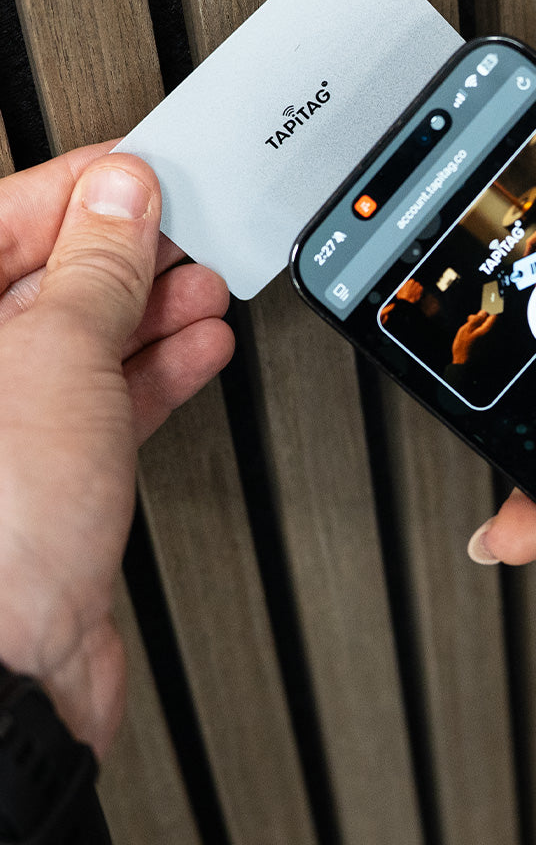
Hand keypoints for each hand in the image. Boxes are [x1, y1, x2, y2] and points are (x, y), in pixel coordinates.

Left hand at [0, 143, 233, 755]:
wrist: (6, 673)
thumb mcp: (55, 357)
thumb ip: (95, 269)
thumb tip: (122, 199)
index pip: (5, 220)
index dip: (82, 189)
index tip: (145, 173)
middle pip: (44, 278)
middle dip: (125, 253)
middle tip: (187, 232)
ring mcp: (4, 424)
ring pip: (82, 339)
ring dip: (152, 311)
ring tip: (205, 288)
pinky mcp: (48, 470)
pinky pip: (104, 397)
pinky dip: (156, 370)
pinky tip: (198, 346)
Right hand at [452, 310, 497, 363]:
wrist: (463, 365)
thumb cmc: (463, 347)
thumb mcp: (466, 330)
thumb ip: (476, 319)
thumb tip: (483, 312)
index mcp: (488, 330)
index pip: (495, 315)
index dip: (490, 310)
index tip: (484, 307)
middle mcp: (493, 336)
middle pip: (492, 322)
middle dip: (483, 319)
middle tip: (470, 319)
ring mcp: (492, 343)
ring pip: (489, 329)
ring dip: (481, 326)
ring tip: (469, 330)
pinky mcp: (490, 348)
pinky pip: (488, 337)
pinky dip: (481, 334)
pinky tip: (472, 337)